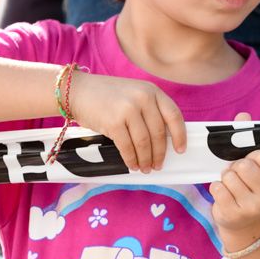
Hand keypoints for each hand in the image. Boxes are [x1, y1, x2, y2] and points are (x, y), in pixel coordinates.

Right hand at [65, 72, 185, 171]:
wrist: (79, 91)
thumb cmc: (107, 95)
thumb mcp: (135, 93)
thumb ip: (150, 109)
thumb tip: (164, 139)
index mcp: (152, 91)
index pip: (174, 115)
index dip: (180, 135)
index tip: (180, 149)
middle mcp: (143, 98)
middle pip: (159, 133)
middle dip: (160, 153)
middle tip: (158, 165)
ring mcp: (128, 110)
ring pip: (144, 142)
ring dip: (146, 159)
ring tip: (145, 168)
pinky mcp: (113, 123)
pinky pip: (127, 147)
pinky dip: (131, 159)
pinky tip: (132, 164)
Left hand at [212, 114, 259, 248]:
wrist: (242, 223)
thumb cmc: (249, 186)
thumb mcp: (255, 166)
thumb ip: (248, 139)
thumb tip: (243, 116)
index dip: (252, 155)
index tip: (251, 162)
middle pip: (244, 165)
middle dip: (235, 167)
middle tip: (238, 175)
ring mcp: (252, 207)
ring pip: (229, 176)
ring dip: (225, 178)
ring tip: (231, 185)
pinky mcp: (233, 214)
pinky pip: (217, 188)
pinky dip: (216, 188)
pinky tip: (224, 194)